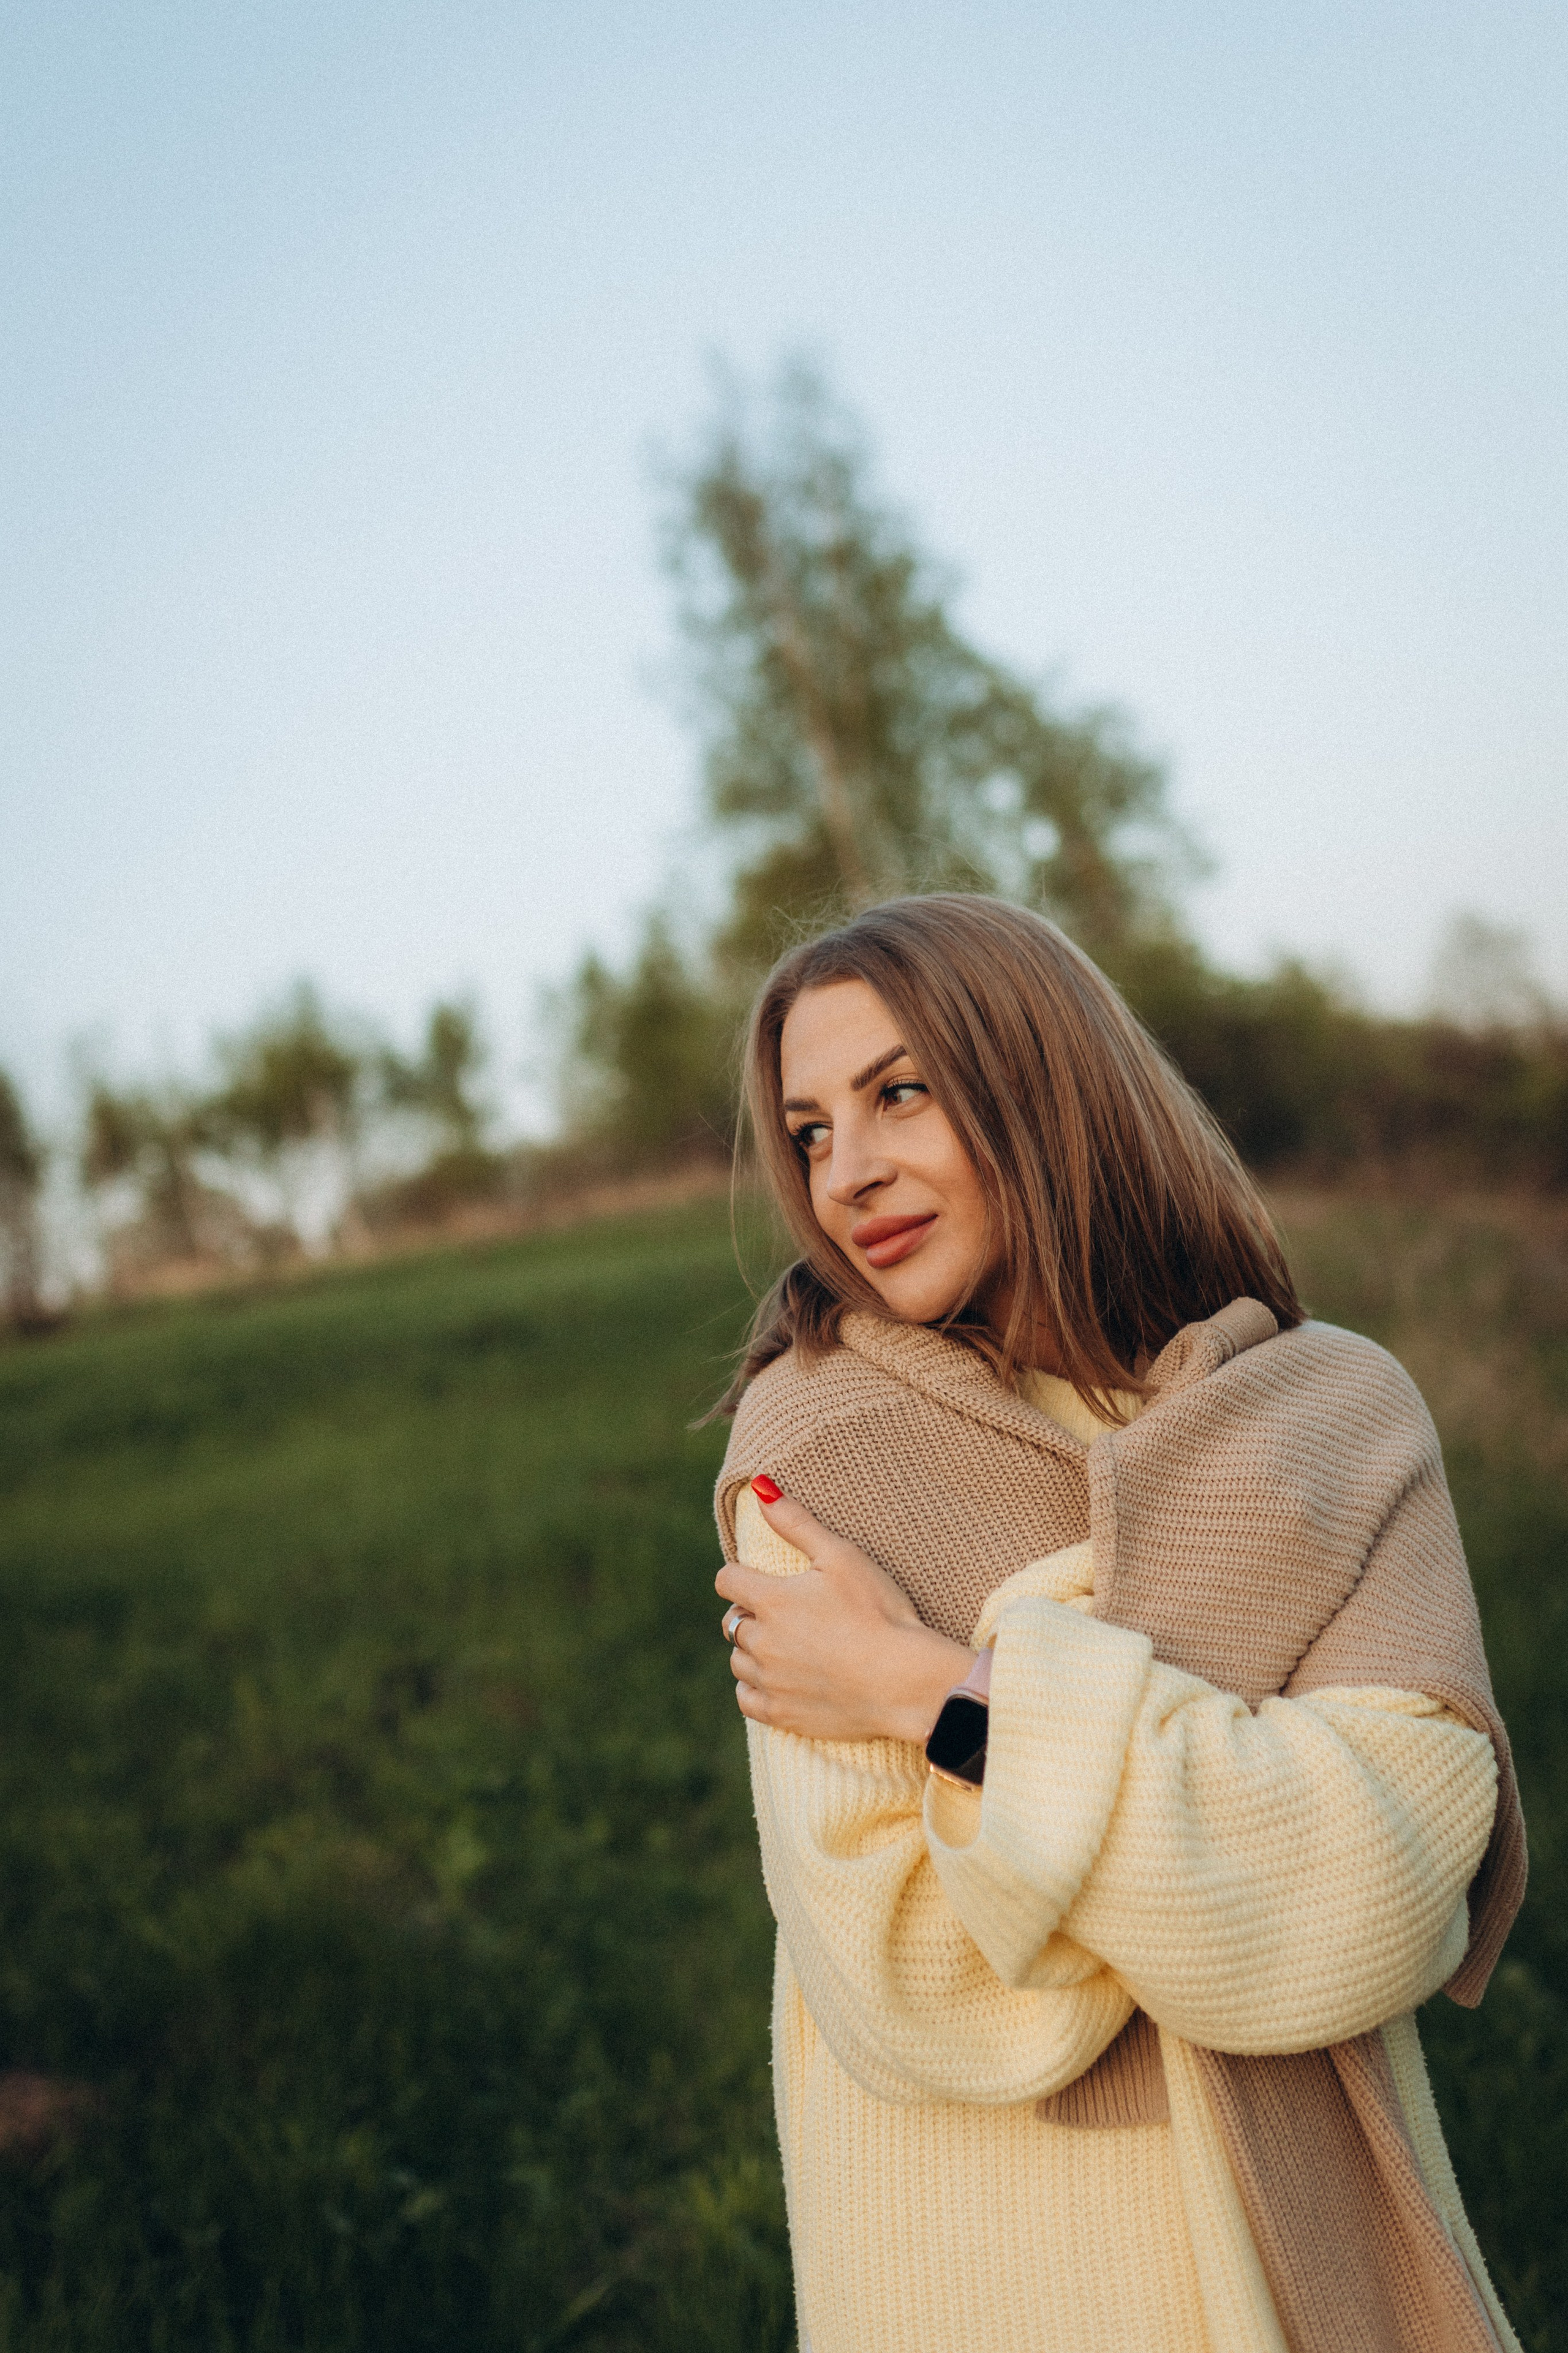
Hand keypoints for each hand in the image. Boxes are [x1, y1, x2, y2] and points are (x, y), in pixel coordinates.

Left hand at [715, 1483, 974, 1742]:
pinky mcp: (781, 1715)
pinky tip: (778, 1679)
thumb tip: (760, 1486)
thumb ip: (796, 1522)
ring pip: (739, 1661)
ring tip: (786, 1646)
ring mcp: (769, 1681)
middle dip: (752, 1614)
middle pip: (732, 1621)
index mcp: (771, 1600)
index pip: (727, 1580)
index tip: (759, 1579)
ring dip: (753, 1650)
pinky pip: (746, 1699)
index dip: (741, 1575)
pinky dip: (755, 1688)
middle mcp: (761, 1641)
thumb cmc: (879, 1612)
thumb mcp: (841, 1556)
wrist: (904, 1680)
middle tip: (787, 1614)